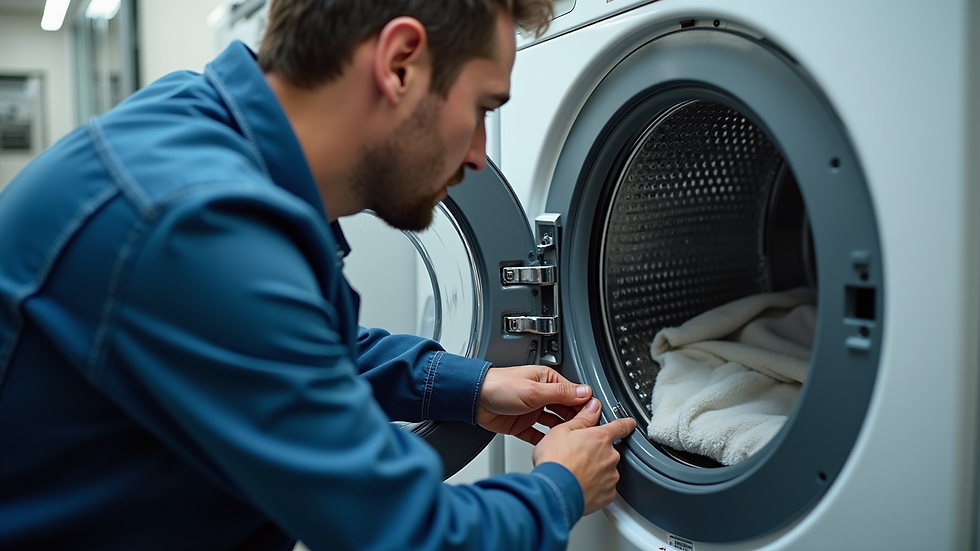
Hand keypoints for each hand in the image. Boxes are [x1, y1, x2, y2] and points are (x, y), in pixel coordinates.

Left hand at [476, 365, 592, 443]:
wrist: (473, 399)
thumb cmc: (499, 386)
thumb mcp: (534, 390)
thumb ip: (560, 393)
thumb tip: (584, 392)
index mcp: (547, 380)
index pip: (573, 394)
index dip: (584, 406)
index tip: (596, 417)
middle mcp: (541, 394)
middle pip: (566, 409)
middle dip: (576, 420)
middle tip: (587, 432)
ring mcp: (532, 410)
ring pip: (554, 423)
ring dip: (562, 431)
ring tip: (573, 441)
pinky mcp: (522, 425)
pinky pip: (538, 435)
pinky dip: (545, 440)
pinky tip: (553, 446)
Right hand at [533, 398, 636, 514]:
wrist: (553, 493)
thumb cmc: (554, 462)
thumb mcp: (562, 431)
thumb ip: (582, 419)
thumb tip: (593, 408)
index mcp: (600, 438)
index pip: (620, 427)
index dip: (626, 424)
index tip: (630, 424)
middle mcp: (610, 457)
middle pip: (609, 451)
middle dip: (596, 453)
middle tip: (577, 457)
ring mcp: (610, 477)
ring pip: (606, 471)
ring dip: (595, 471)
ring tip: (575, 474)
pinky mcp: (607, 495)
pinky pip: (605, 489)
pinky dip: (595, 488)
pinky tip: (580, 486)